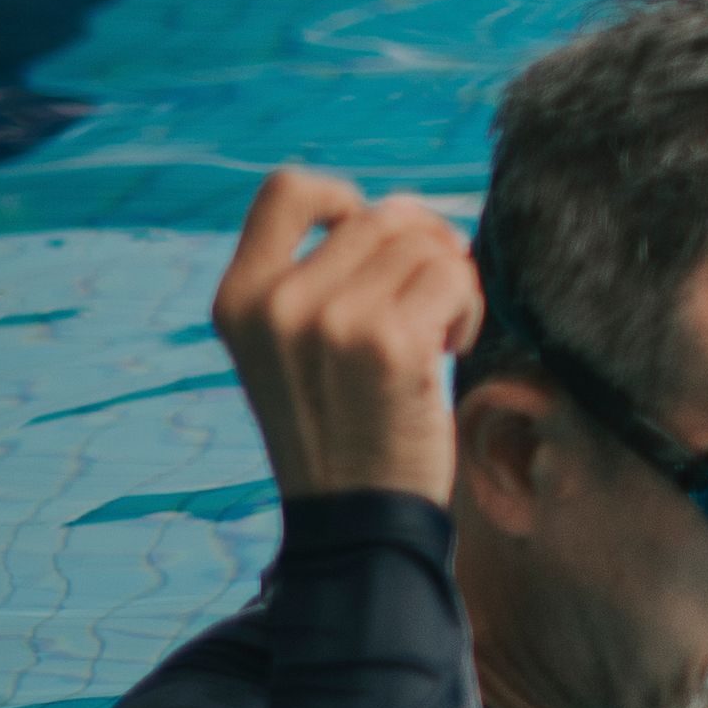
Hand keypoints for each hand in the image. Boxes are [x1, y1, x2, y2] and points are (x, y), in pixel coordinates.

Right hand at [210, 166, 480, 508]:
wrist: (357, 518)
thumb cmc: (342, 427)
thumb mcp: (294, 347)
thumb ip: (319, 278)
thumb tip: (403, 212)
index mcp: (238, 298)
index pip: (286, 189)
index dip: (346, 200)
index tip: (379, 248)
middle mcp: (276, 304)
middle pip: (379, 216)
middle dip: (422, 251)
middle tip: (429, 307)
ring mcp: (331, 322)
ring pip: (424, 245)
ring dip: (450, 284)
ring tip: (436, 335)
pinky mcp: (390, 345)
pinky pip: (455, 278)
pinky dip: (468, 309)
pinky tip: (451, 350)